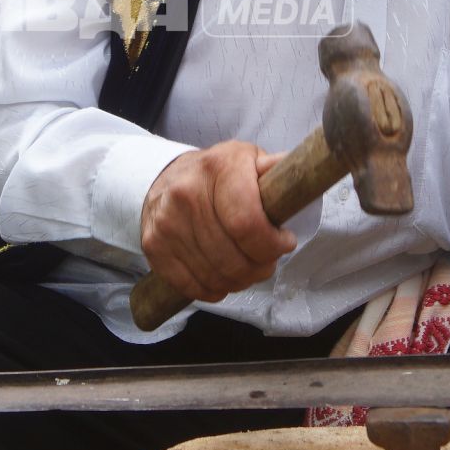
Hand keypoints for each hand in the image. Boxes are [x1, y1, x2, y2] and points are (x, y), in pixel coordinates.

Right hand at [140, 143, 294, 303]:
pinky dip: (214, 289)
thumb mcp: (249, 159)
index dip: (271, 244)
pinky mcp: (153, 247)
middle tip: (267, 261)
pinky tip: (223, 276)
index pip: (248, 223)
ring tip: (247, 268)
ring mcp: (166, 223)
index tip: (284, 243)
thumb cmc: (217, 174)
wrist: (164, 179)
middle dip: (260, 267)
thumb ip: (274, 169)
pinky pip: (192, 286)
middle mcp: (186, 194)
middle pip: (234, 257)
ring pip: (215, 276)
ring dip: (240, 280)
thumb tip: (295, 172)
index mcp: (218, 168)